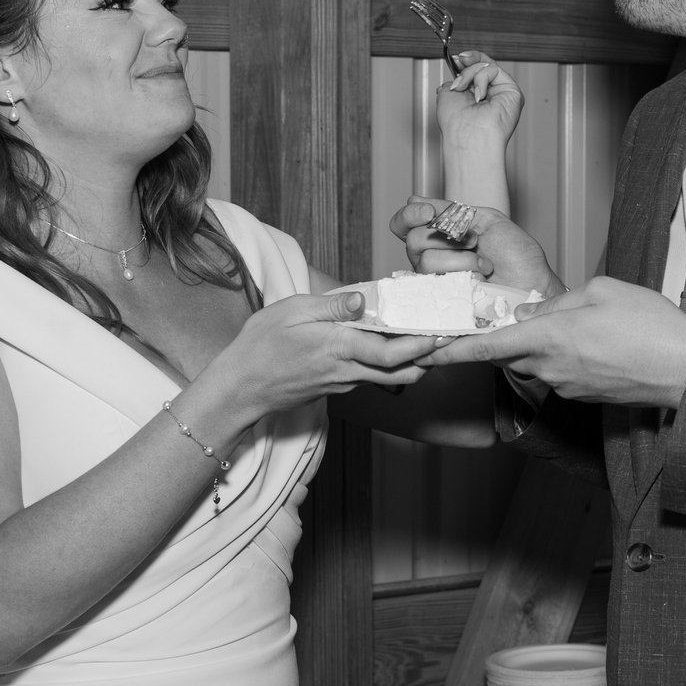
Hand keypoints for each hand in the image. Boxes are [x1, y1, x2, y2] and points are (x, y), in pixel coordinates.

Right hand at [187, 290, 437, 444]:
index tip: (440, 333)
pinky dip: (386, 364)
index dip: (421, 346)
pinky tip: (386, 344)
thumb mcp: (291, 312)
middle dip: (428, 359)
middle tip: (445, 338)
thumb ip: (331, 306)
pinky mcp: (336, 388)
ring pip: (389, 378)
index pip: (391, 353)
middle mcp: (347, 371)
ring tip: (423, 337)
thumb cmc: (259, 347)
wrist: (240, 388)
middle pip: (402, 373)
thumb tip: (362, 298)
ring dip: (410, 362)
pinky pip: (370, 377)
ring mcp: (343, 384)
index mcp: (338, 348)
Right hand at [389, 199, 562, 296]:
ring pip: (426, 260)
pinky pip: (436, 282)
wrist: (532, 284)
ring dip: (462, 258)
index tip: (429, 212)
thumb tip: (414, 199)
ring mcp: (435, 281)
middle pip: (413, 239)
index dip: (410, 215)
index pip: (404, 223)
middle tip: (474, 241)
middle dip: (447, 236)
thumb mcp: (485, 220)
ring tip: (484, 265)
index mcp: (439, 237)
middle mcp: (431, 258)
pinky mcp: (442, 301)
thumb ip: (450, 210)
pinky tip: (480, 279)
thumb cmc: (515, 255)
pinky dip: (464, 273)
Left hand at [421, 277, 685, 407]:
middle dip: (498, 338)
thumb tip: (530, 311)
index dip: (451, 350)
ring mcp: (567, 386)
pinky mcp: (583, 395)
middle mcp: (550, 367)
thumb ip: (557, 300)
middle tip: (496, 319)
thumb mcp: (602, 291)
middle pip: (508, 353)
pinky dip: (564, 355)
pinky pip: (559, 371)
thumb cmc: (651, 327)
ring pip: (535, 360)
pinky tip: (594, 341)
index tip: (424, 351)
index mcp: (549, 337)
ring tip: (577, 324)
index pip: (486, 347)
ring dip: (540, 343)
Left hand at [435, 51, 522, 161]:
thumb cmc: (456, 123)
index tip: (456, 58)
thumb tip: (458, 72)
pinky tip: (479, 95)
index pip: (476, 72)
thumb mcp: (447, 93)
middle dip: (470, 62)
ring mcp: (501, 93)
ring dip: (471, 74)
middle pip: (485, 64)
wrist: (465, 135)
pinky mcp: (512, 92)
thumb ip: (455, 79)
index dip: (467, 61)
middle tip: (460, 65)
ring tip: (464, 89)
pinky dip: (481, 79)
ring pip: (488, 66)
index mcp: (476, 97)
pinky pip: (494, 70)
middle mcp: (490, 95)